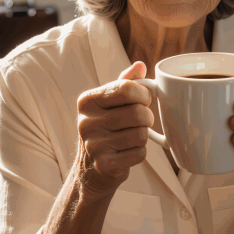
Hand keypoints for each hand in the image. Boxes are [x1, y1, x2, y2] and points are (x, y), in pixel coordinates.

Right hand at [76, 61, 153, 199]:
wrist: (90, 168)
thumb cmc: (105, 128)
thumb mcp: (110, 103)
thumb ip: (125, 82)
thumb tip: (140, 65)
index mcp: (88, 101)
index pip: (126, 88)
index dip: (143, 94)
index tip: (143, 100)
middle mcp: (86, 121)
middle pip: (137, 112)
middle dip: (147, 117)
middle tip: (141, 121)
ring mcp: (94, 144)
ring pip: (141, 134)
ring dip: (143, 136)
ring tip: (132, 136)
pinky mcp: (105, 164)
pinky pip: (139, 153)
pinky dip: (139, 153)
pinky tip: (127, 152)